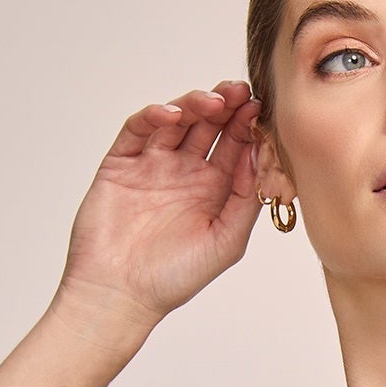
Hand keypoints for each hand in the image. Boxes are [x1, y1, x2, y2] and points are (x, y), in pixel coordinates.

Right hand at [54, 80, 265, 333]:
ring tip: (215, 101)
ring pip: (177, 121)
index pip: (236, 147)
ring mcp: (153, 165)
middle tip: (242, 92)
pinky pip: (139, 129)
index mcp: (214, 191)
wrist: (121, 294)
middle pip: (209, 127)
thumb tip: (263, 156)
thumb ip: (246, 199)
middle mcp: (185, 173)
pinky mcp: (122, 162)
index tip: (263, 111)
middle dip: (227, 107)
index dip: (249, 127)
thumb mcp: (227, 241)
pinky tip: (173, 115)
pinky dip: (155, 116)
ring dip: (196, 105)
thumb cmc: (175, 278)